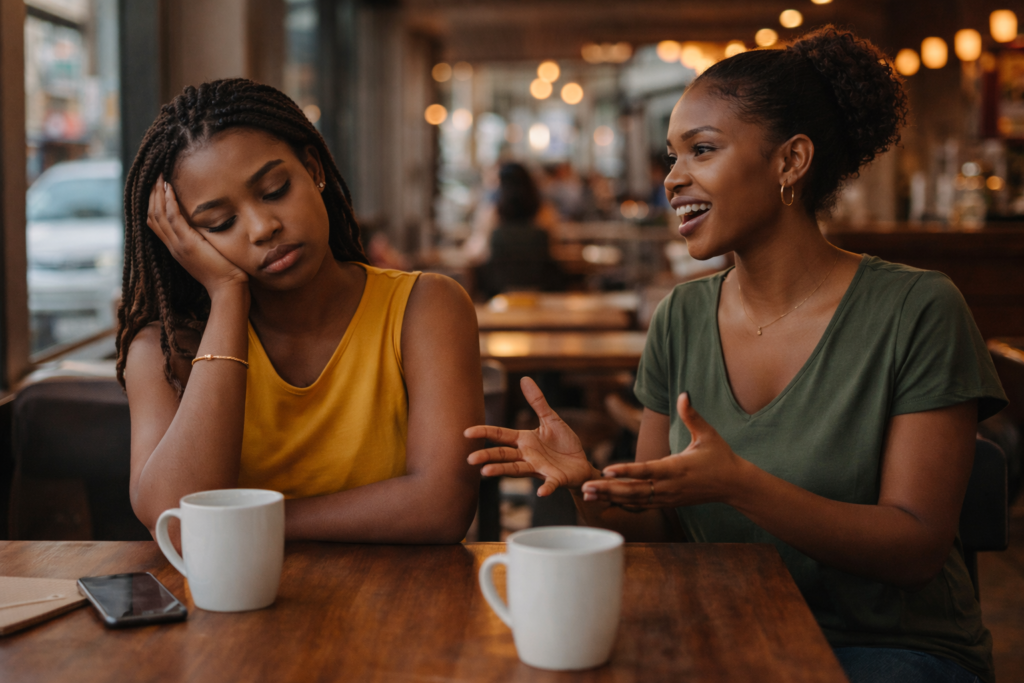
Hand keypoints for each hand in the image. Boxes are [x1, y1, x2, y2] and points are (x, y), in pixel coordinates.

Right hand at [146, 176, 247, 295]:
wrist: (228, 289)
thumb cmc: (226, 272)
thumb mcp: (209, 252)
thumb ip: (204, 239)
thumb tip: (208, 224)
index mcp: (177, 248)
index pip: (156, 223)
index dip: (153, 203)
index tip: (156, 186)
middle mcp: (173, 246)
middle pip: (152, 216)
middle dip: (151, 194)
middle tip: (154, 175)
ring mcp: (178, 245)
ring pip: (158, 215)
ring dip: (157, 194)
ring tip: (159, 176)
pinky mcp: (188, 244)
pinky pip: (173, 219)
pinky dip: (169, 202)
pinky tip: (170, 188)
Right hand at [465, 377, 596, 495]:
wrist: (581, 463)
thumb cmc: (564, 443)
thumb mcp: (551, 419)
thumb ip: (537, 402)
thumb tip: (524, 378)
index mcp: (525, 440)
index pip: (500, 435)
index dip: (484, 433)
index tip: (467, 432)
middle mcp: (527, 456)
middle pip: (503, 455)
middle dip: (487, 456)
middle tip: (470, 459)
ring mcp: (539, 468)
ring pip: (517, 470)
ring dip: (502, 471)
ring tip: (486, 472)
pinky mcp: (555, 478)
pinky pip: (549, 483)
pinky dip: (546, 488)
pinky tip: (541, 493)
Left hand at [581, 392, 746, 508]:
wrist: (734, 485)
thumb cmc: (720, 457)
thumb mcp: (708, 434)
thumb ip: (692, 415)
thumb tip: (684, 394)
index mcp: (677, 467)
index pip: (647, 470)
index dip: (626, 471)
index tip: (606, 469)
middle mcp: (669, 485)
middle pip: (634, 490)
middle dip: (608, 489)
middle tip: (584, 487)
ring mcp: (668, 497)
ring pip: (634, 500)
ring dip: (610, 497)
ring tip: (587, 494)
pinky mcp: (668, 502)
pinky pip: (641, 504)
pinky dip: (622, 502)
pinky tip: (605, 500)